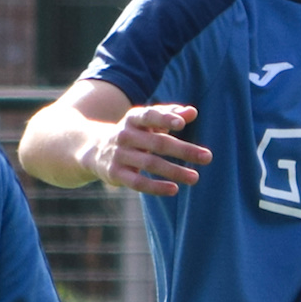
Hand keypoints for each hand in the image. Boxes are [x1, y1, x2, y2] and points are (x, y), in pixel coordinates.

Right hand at [96, 103, 212, 195]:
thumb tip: (192, 112)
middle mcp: (125, 135)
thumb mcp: (147, 121)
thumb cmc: (132, 132)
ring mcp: (119, 155)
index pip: (149, 116)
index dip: (165, 119)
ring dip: (175, 171)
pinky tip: (174, 189)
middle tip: (208, 157)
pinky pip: (137, 182)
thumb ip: (170, 114)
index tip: (182, 124)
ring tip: (195, 177)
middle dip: (183, 150)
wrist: (92, 149)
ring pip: (150, 163)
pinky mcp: (116, 174)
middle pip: (157, 143)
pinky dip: (156, 187)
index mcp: (133, 119)